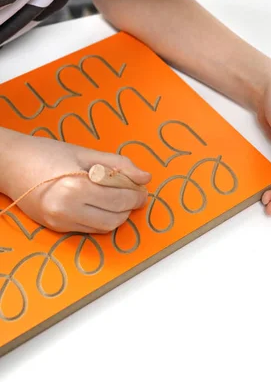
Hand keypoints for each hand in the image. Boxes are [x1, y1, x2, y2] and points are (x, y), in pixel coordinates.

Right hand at [0, 129, 150, 232]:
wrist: (10, 164)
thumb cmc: (46, 153)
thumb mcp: (85, 153)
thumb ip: (119, 165)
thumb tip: (146, 177)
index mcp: (75, 188)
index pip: (119, 199)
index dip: (136, 194)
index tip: (143, 186)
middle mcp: (67, 211)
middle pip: (115, 218)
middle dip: (130, 206)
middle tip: (135, 191)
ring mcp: (60, 223)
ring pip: (104, 228)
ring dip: (118, 214)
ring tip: (119, 196)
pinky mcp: (57, 228)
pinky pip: (90, 228)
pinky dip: (102, 217)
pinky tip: (101, 202)